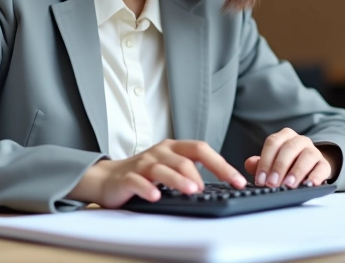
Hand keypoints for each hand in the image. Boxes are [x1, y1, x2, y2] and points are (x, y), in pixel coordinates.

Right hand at [68, 139, 246, 207]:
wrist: (107, 179)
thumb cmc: (144, 174)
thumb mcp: (170, 167)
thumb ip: (191, 171)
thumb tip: (223, 183)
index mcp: (173, 148)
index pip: (201, 150)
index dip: (221, 164)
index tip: (237, 180)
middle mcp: (159, 153)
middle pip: (184, 159)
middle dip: (202, 174)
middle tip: (217, 187)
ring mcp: (143, 164)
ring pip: (162, 169)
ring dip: (179, 180)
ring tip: (192, 191)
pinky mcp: (127, 178)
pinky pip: (138, 181)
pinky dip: (148, 189)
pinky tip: (156, 196)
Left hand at [244, 128, 335, 188]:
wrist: (308, 168)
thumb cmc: (286, 165)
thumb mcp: (271, 164)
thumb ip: (259, 164)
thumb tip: (250, 164)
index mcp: (284, 137)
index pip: (273, 143)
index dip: (265, 161)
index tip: (260, 179)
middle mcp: (300, 140)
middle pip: (289, 149)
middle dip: (279, 167)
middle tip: (272, 183)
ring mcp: (313, 151)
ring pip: (306, 156)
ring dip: (297, 171)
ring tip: (289, 185)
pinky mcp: (324, 164)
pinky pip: (322, 168)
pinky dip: (316, 176)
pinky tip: (309, 184)